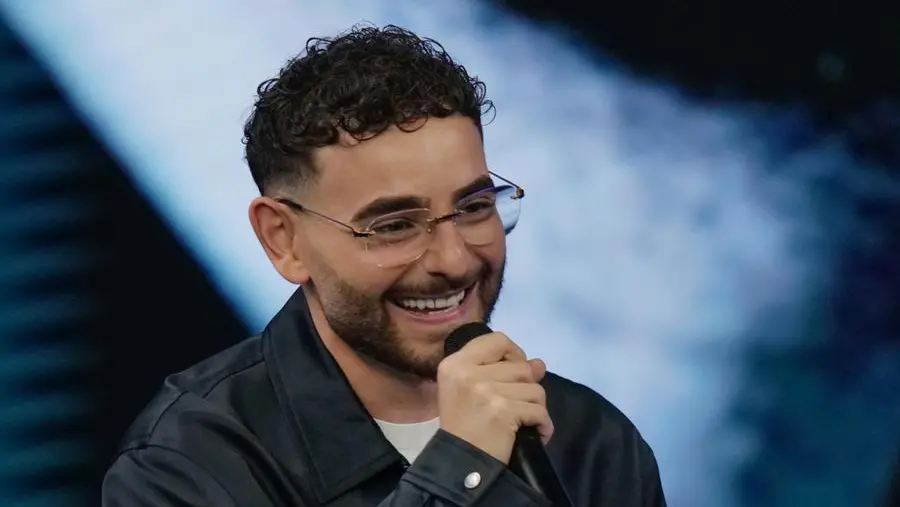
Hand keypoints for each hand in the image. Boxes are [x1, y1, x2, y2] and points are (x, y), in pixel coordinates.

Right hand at [436, 331, 552, 463]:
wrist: (459, 463)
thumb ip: (502, 371)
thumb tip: (540, 364)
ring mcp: (485, 391)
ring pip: (534, 388)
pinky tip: (534, 433)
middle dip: (526, 388)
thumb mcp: (470, 390)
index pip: (498, 340)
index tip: (513, 375)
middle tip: (515, 406)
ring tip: (522, 422)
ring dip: (535, 408)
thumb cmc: (463, 427)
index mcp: (456, 363)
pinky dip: (542, 425)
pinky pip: (539, 411)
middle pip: (521, 366)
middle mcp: (468, 372)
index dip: (514, 354)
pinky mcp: (502, 411)